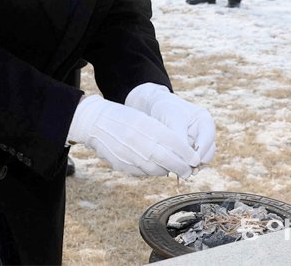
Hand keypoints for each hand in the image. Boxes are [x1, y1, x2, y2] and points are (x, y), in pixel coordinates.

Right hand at [67, 95, 199, 177]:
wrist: (94, 123)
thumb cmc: (121, 117)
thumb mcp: (143, 118)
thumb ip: (161, 132)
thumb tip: (180, 147)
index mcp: (145, 126)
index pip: (172, 142)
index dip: (186, 152)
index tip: (196, 157)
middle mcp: (138, 142)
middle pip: (167, 160)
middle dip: (182, 167)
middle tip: (190, 169)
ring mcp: (129, 156)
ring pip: (156, 170)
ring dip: (168, 170)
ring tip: (174, 168)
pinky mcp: (122, 166)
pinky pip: (143, 173)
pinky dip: (152, 171)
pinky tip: (156, 166)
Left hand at [125, 83, 215, 164]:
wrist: (154, 107)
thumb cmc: (165, 108)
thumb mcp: (173, 119)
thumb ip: (180, 138)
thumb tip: (188, 161)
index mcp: (205, 122)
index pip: (208, 141)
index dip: (198, 153)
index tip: (187, 163)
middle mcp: (204, 134)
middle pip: (207, 155)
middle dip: (194, 163)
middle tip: (181, 170)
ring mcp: (197, 144)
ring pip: (198, 162)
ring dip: (187, 166)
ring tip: (174, 168)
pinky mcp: (188, 152)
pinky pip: (188, 163)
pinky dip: (180, 166)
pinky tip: (170, 165)